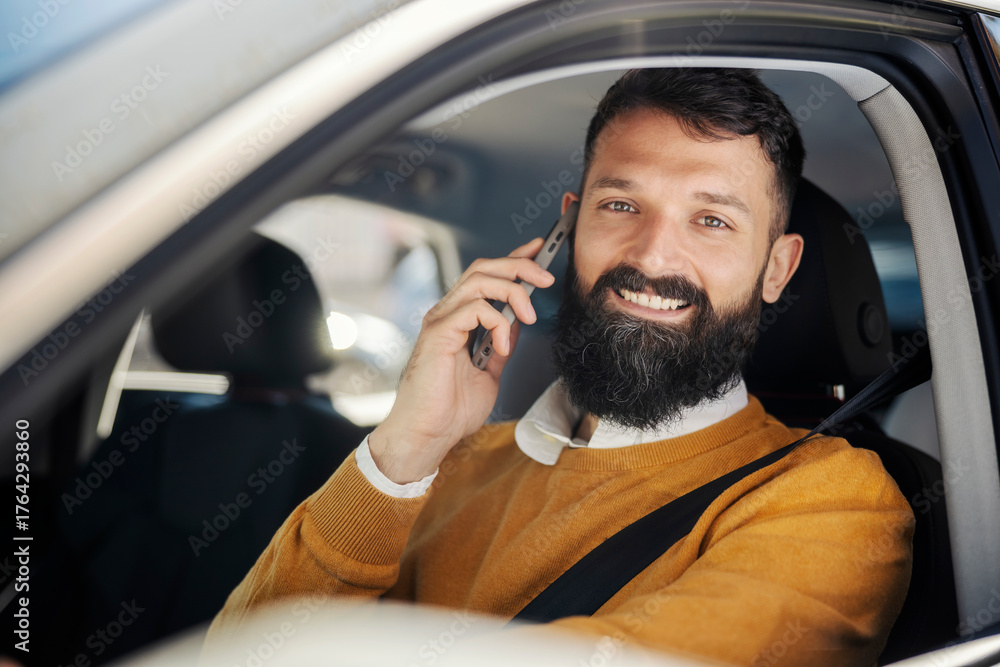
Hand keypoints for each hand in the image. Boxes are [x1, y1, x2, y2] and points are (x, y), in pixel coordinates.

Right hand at [368, 237, 553, 482]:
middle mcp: (447, 313)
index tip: (540, 251)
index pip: (486, 276)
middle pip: (484, 268)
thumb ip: (501, 344)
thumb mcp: (489, 371)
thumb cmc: (450, 410)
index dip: (514, 259)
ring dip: (513, 292)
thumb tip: (517, 321)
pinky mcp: (439, 333)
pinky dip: (498, 323)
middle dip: (520, 266)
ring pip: (480, 280)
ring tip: (529, 316)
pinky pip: (475, 308)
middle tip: (546, 278)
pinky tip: (502, 346)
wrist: (429, 435)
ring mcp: (441, 320)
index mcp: (458, 319)